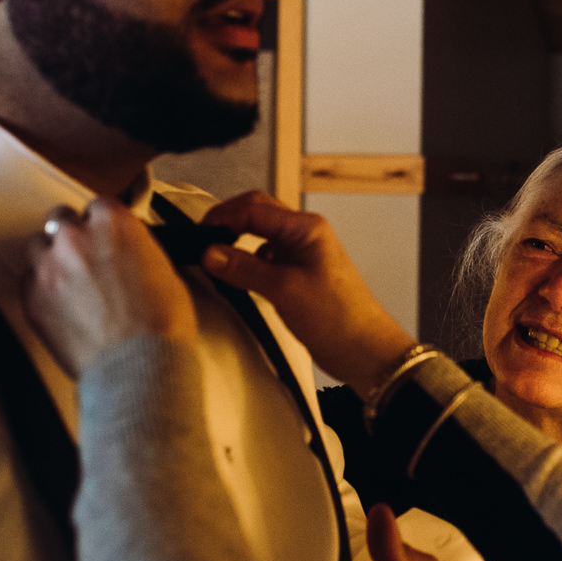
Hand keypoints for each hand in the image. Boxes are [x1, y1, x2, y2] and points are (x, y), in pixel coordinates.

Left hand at [23, 200, 197, 377]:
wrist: (138, 365)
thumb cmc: (161, 326)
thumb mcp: (165, 271)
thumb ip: (137, 250)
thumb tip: (130, 253)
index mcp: (114, 223)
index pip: (99, 205)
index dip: (103, 224)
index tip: (106, 236)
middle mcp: (76, 237)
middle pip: (61, 219)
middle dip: (72, 235)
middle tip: (86, 258)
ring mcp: (48, 266)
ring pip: (37, 246)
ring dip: (51, 258)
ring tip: (69, 282)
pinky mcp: (31, 297)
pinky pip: (26, 281)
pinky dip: (39, 289)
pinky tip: (60, 305)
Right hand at [200, 192, 413, 394]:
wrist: (365, 352)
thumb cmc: (338, 319)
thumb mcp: (284, 290)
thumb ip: (244, 268)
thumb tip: (209, 253)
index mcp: (307, 228)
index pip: (254, 208)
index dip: (222, 218)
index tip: (196, 235)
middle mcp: (305, 235)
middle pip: (257, 215)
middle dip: (227, 224)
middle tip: (200, 243)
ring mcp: (302, 255)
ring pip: (260, 237)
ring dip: (236, 243)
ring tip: (214, 261)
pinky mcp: (298, 276)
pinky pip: (266, 260)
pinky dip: (247, 263)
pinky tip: (236, 278)